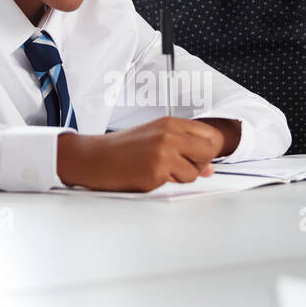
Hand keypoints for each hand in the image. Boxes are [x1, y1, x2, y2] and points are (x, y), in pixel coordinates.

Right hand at [56, 117, 224, 190]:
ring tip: (161, 170)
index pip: (210, 133)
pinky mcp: (156, 170)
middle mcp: (169, 134)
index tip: (201, 156)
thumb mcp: (155, 139)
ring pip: (196, 171)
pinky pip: (180, 182)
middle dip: (202, 162)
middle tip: (183, 165)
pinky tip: (151, 175)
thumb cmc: (122, 149)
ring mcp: (163, 152)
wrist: (95, 158)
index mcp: (170, 123)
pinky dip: (169, 183)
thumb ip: (184, 148)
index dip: (210, 149)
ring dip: (183, 176)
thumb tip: (209, 167)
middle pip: (210, 149)